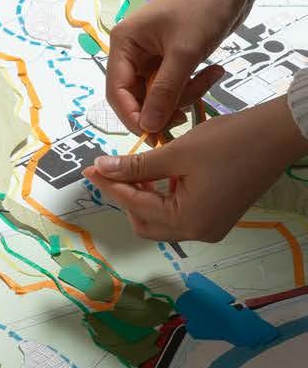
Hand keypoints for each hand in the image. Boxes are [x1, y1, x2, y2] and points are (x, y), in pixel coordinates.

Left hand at [84, 97, 307, 243]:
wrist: (277, 135)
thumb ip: (136, 166)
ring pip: (161, 219)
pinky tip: (158, 171)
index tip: (90, 167)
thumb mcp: (176, 153)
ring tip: (133, 167)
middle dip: (125, 196)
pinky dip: (163, 196)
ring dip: (143, 196)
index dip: (110, 185)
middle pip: (145, 223)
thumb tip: (102, 169)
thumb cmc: (230, 142)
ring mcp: (211, 226)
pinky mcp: (218, 215)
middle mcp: (200, 232)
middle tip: (110, 169)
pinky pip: (179, 212)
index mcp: (189, 221)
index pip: (134, 206)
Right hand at [105, 0, 278, 134]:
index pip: (116, 91)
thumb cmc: (202, 8)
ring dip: (184, 94)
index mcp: (124, 43)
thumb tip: (148, 126)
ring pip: (159, 94)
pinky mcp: (172, 58)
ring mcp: (152, 55)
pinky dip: (193, 85)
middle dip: (162, 106)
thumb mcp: (184, 53)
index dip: (131, 116)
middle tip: (188, 112)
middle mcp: (132, 51)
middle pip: (136, 96)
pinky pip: (175, 85)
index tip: (154, 134)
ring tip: (211, 77)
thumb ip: (165, 92)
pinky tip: (214, 72)